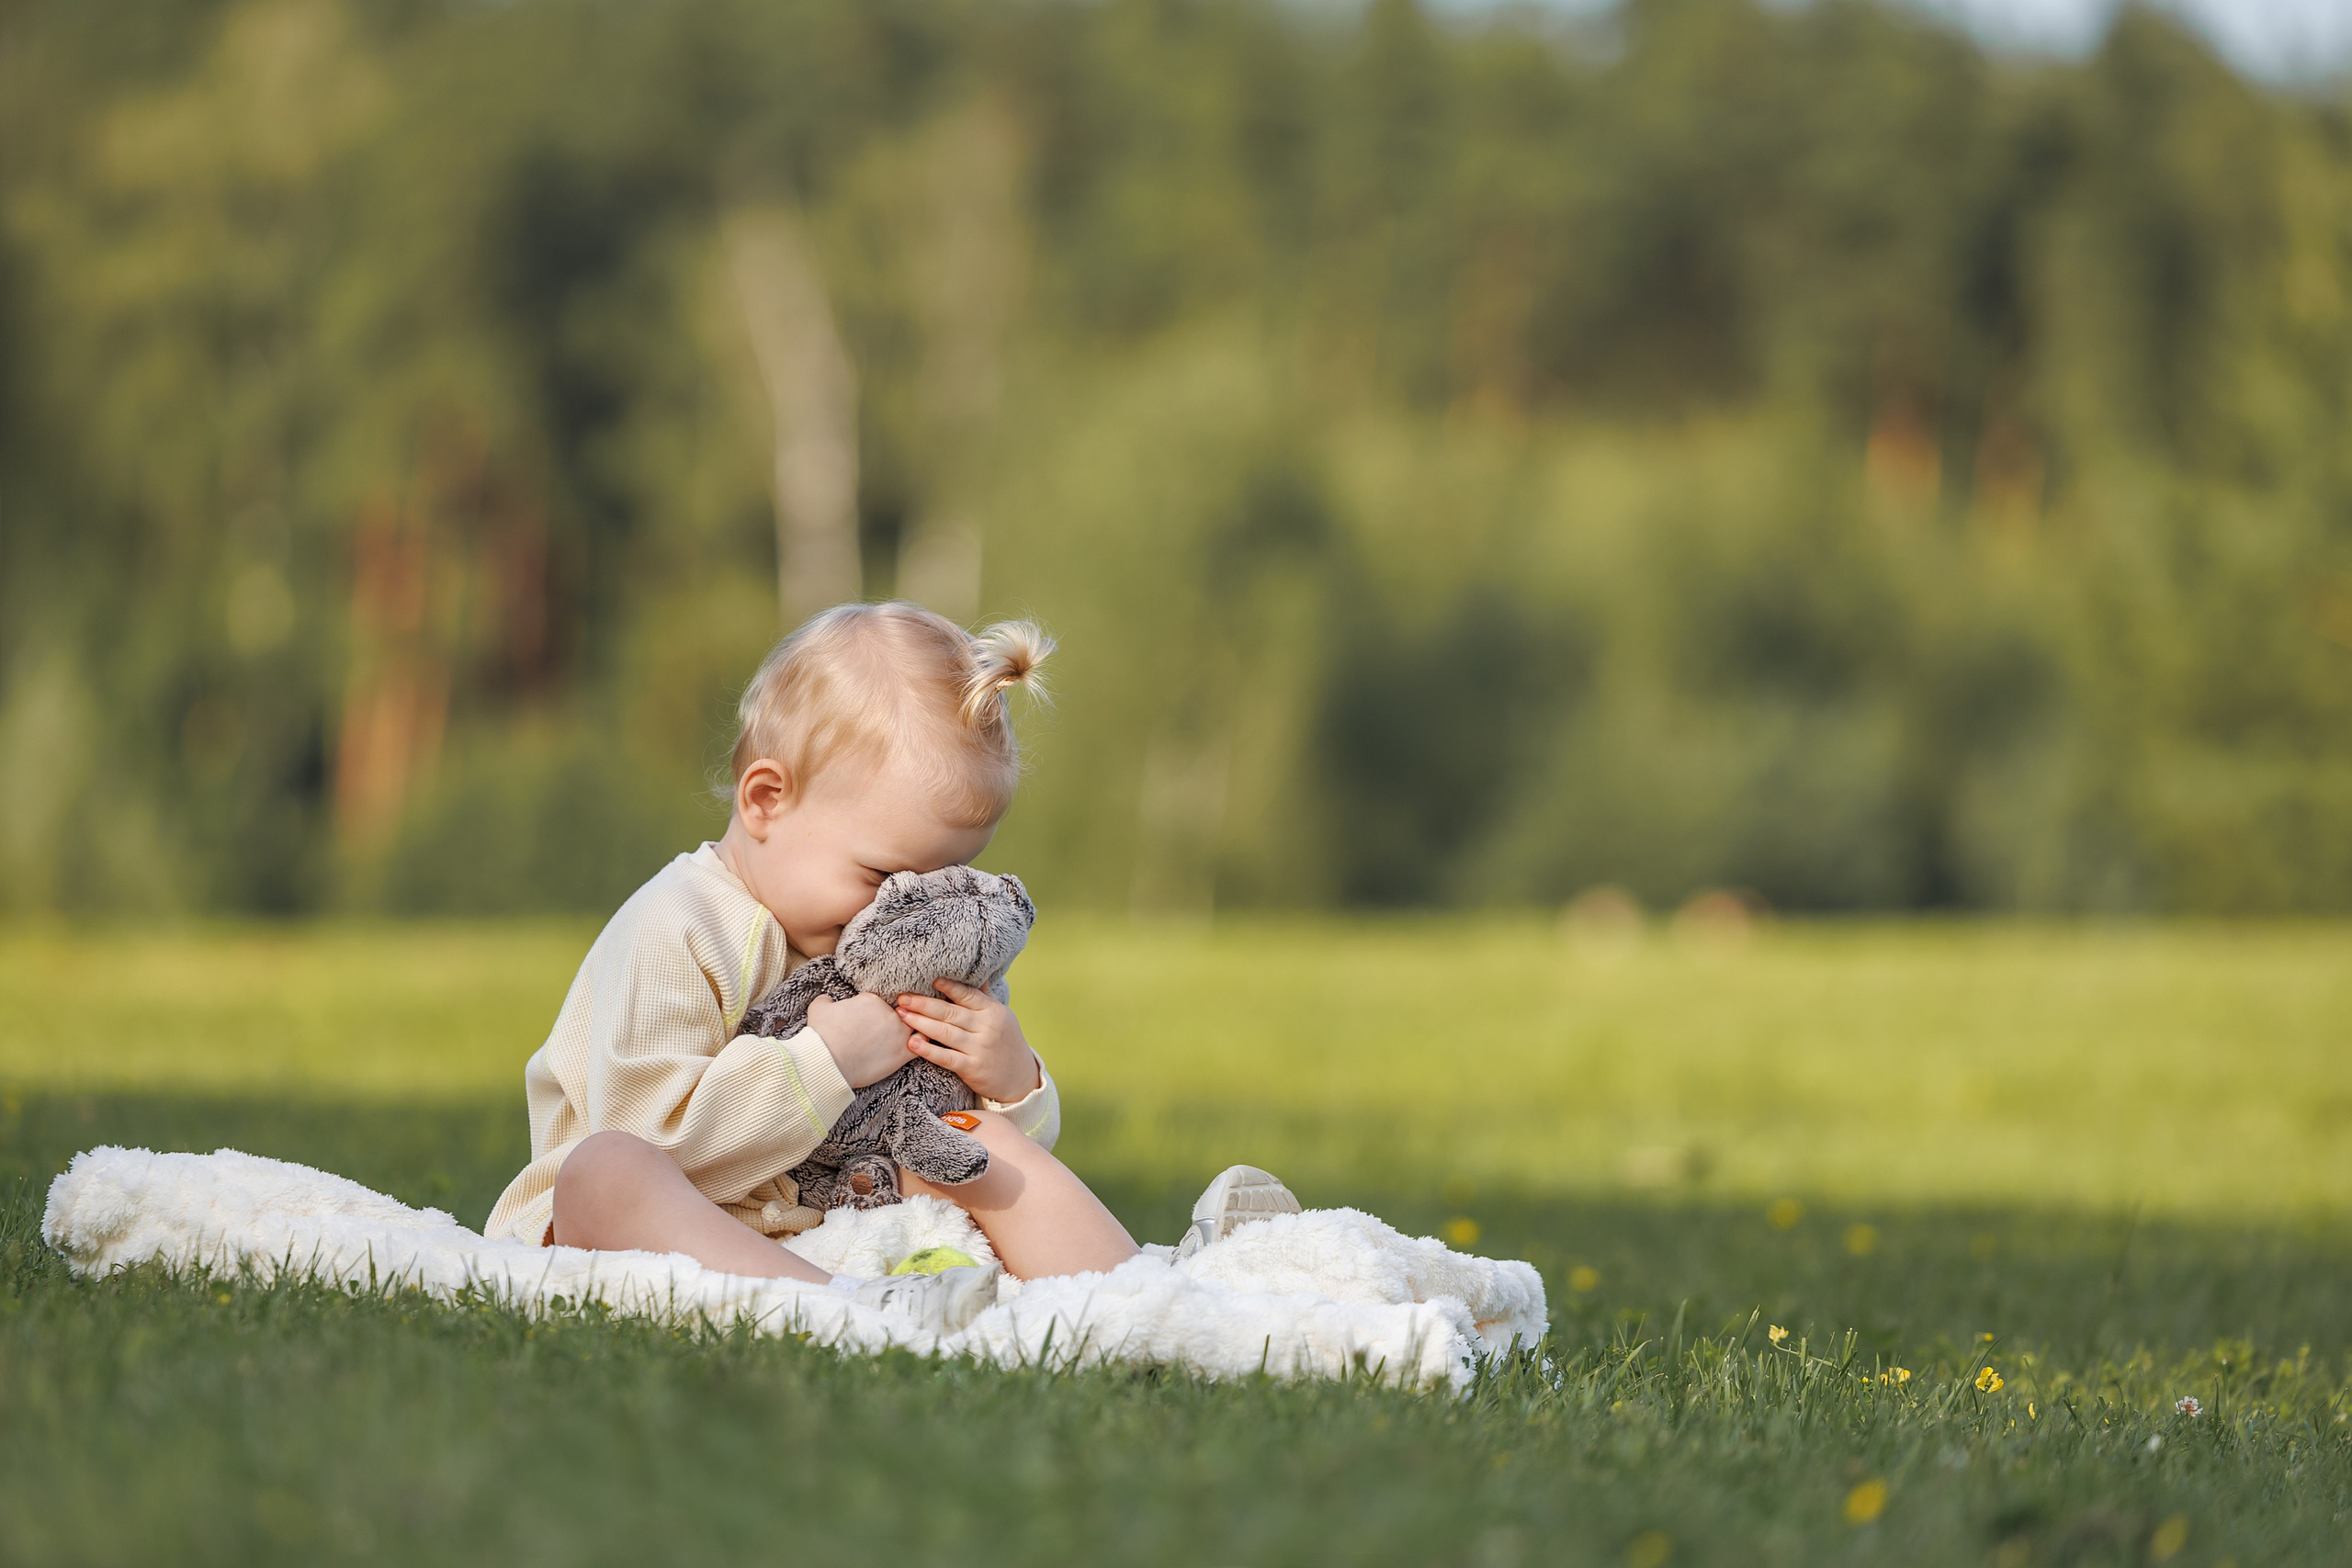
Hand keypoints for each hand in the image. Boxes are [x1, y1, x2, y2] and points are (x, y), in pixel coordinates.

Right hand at [806, 993, 918, 1088]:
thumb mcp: (818, 1009)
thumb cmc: (823, 1035)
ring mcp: (899, 1032)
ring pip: (913, 1026)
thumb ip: (826, 1000)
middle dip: (890, 1021)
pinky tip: (914, 1049)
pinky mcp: (903, 1053)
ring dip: (908, 1031)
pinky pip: (920, 1045)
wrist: (828, 1061)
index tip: (866, 1022)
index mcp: (872, 1000)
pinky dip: (919, 1045)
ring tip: (899, 1040)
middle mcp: (889, 1013)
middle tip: (881, 1032)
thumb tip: (827, 999)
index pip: (878, 1002)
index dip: (871, 1013)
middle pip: (897, 1013)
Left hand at [895, 979, 1041, 1104]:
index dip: (949, 987)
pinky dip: (928, 1050)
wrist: (1021, 1079)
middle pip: (950, 1012)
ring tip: (900, 1015)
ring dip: (920, 1022)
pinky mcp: (972, 1068)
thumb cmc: (1006, 1042)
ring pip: (944, 1032)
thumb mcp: (1002, 1016)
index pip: (967, 995)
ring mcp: (979, 1048)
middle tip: (902, 998)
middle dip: (923, 1004)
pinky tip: (912, 1042)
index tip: (930, 979)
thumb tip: (977, 972)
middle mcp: (987, 1027)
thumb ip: (985, 997)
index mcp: (993, 1011)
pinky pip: (946, 1057)